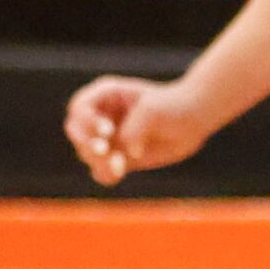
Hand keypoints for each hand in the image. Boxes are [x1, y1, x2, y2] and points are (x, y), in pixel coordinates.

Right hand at [64, 75, 218, 184]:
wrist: (194, 119)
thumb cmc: (174, 105)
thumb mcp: (154, 110)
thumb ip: (134, 129)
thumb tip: (126, 153)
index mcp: (106, 94)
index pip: (79, 108)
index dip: (87, 121)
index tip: (108, 131)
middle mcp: (101, 116)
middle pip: (76, 130)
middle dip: (87, 142)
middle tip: (105, 150)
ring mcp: (107, 138)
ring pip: (86, 153)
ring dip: (99, 161)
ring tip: (120, 164)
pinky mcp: (116, 157)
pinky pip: (100, 171)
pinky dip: (106, 174)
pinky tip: (120, 172)